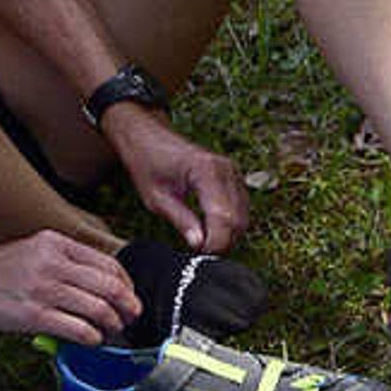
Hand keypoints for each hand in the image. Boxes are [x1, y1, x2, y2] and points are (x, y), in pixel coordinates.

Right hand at [0, 229, 139, 342]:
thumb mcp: (32, 252)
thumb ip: (66, 263)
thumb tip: (105, 288)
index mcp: (55, 243)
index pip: (110, 265)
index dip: (128, 287)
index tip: (129, 299)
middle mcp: (51, 262)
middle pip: (113, 287)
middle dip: (129, 308)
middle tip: (129, 319)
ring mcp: (43, 288)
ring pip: (102, 310)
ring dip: (113, 326)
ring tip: (110, 332)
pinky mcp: (34, 315)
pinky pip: (81, 330)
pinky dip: (94, 339)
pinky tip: (90, 340)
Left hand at [103, 108, 247, 253]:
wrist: (147, 137)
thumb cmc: (147, 163)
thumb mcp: (156, 197)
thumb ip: (180, 220)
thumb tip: (199, 244)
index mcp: (206, 171)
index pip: (223, 218)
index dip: (215, 243)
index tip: (198, 254)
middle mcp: (226, 170)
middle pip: (238, 220)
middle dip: (222, 242)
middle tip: (198, 251)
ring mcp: (233, 173)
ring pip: (243, 218)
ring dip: (227, 235)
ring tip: (203, 241)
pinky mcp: (234, 178)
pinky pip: (241, 209)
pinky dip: (230, 225)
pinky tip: (211, 229)